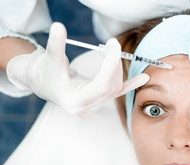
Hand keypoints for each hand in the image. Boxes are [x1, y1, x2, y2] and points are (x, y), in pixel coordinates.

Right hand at [6, 22, 149, 115]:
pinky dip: (131, 84)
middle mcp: (86, 108)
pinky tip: (144, 78)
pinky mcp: (98, 102)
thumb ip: (55, 45)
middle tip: (113, 43)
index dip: (111, 65)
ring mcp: (93, 107)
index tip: (115, 46)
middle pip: (110, 86)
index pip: (101, 85)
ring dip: (118, 68)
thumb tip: (58, 27)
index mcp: (74, 101)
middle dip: (115, 64)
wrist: (43, 83)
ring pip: (115, 88)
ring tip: (115, 49)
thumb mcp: (50, 58)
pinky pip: (118, 93)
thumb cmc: (46, 72)